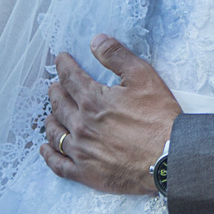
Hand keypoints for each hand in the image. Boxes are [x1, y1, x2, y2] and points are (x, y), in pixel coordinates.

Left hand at [41, 34, 180, 194]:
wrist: (168, 156)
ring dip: (50, 120)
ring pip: (55, 133)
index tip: (60, 59)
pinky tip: (45, 148)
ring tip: (50, 114)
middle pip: (59, 104)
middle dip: (55, 92)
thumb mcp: (143, 76)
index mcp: (93, 100)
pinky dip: (48, 155)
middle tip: (54, 86)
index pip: (71, 78)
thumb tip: (97, 40)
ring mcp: (81, 150)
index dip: (64, 66)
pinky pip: (58, 164)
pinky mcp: (85, 172)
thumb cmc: (158, 116)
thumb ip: (117, 56)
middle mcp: (80, 124)